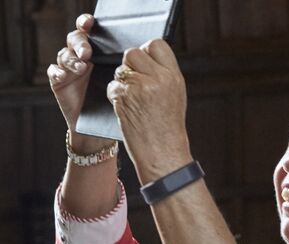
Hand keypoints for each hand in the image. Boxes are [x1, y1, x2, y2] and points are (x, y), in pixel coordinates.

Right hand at [48, 14, 113, 153]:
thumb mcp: (119, 81)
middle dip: (80, 43)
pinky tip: (63, 76)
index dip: (86, 23)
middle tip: (87, 53)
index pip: (88, 30)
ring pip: (64, 54)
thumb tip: (137, 51)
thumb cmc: (112, 100)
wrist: (97, 126)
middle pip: (75, 39)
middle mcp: (80, 56)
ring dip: (72, 59)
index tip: (90, 23)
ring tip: (81, 68)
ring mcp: (68, 68)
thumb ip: (121, 65)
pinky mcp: (58, 81)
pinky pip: (53, 72)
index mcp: (96, 50)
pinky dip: (57, 72)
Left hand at [107, 39, 191, 182]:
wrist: (163, 154)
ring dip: (122, 82)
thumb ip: (162, 74)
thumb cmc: (168, 128)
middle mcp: (158, 78)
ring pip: (120, 70)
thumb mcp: (175, 95)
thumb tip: (146, 57)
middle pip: (133, 53)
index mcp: (173, 76)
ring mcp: (140, 87)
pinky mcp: (124, 98)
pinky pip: (113, 86)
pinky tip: (125, 108)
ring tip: (132, 99)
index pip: (156, 44)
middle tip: (134, 80)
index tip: (144, 63)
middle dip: (129, 65)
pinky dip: (115, 95)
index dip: (146, 51)